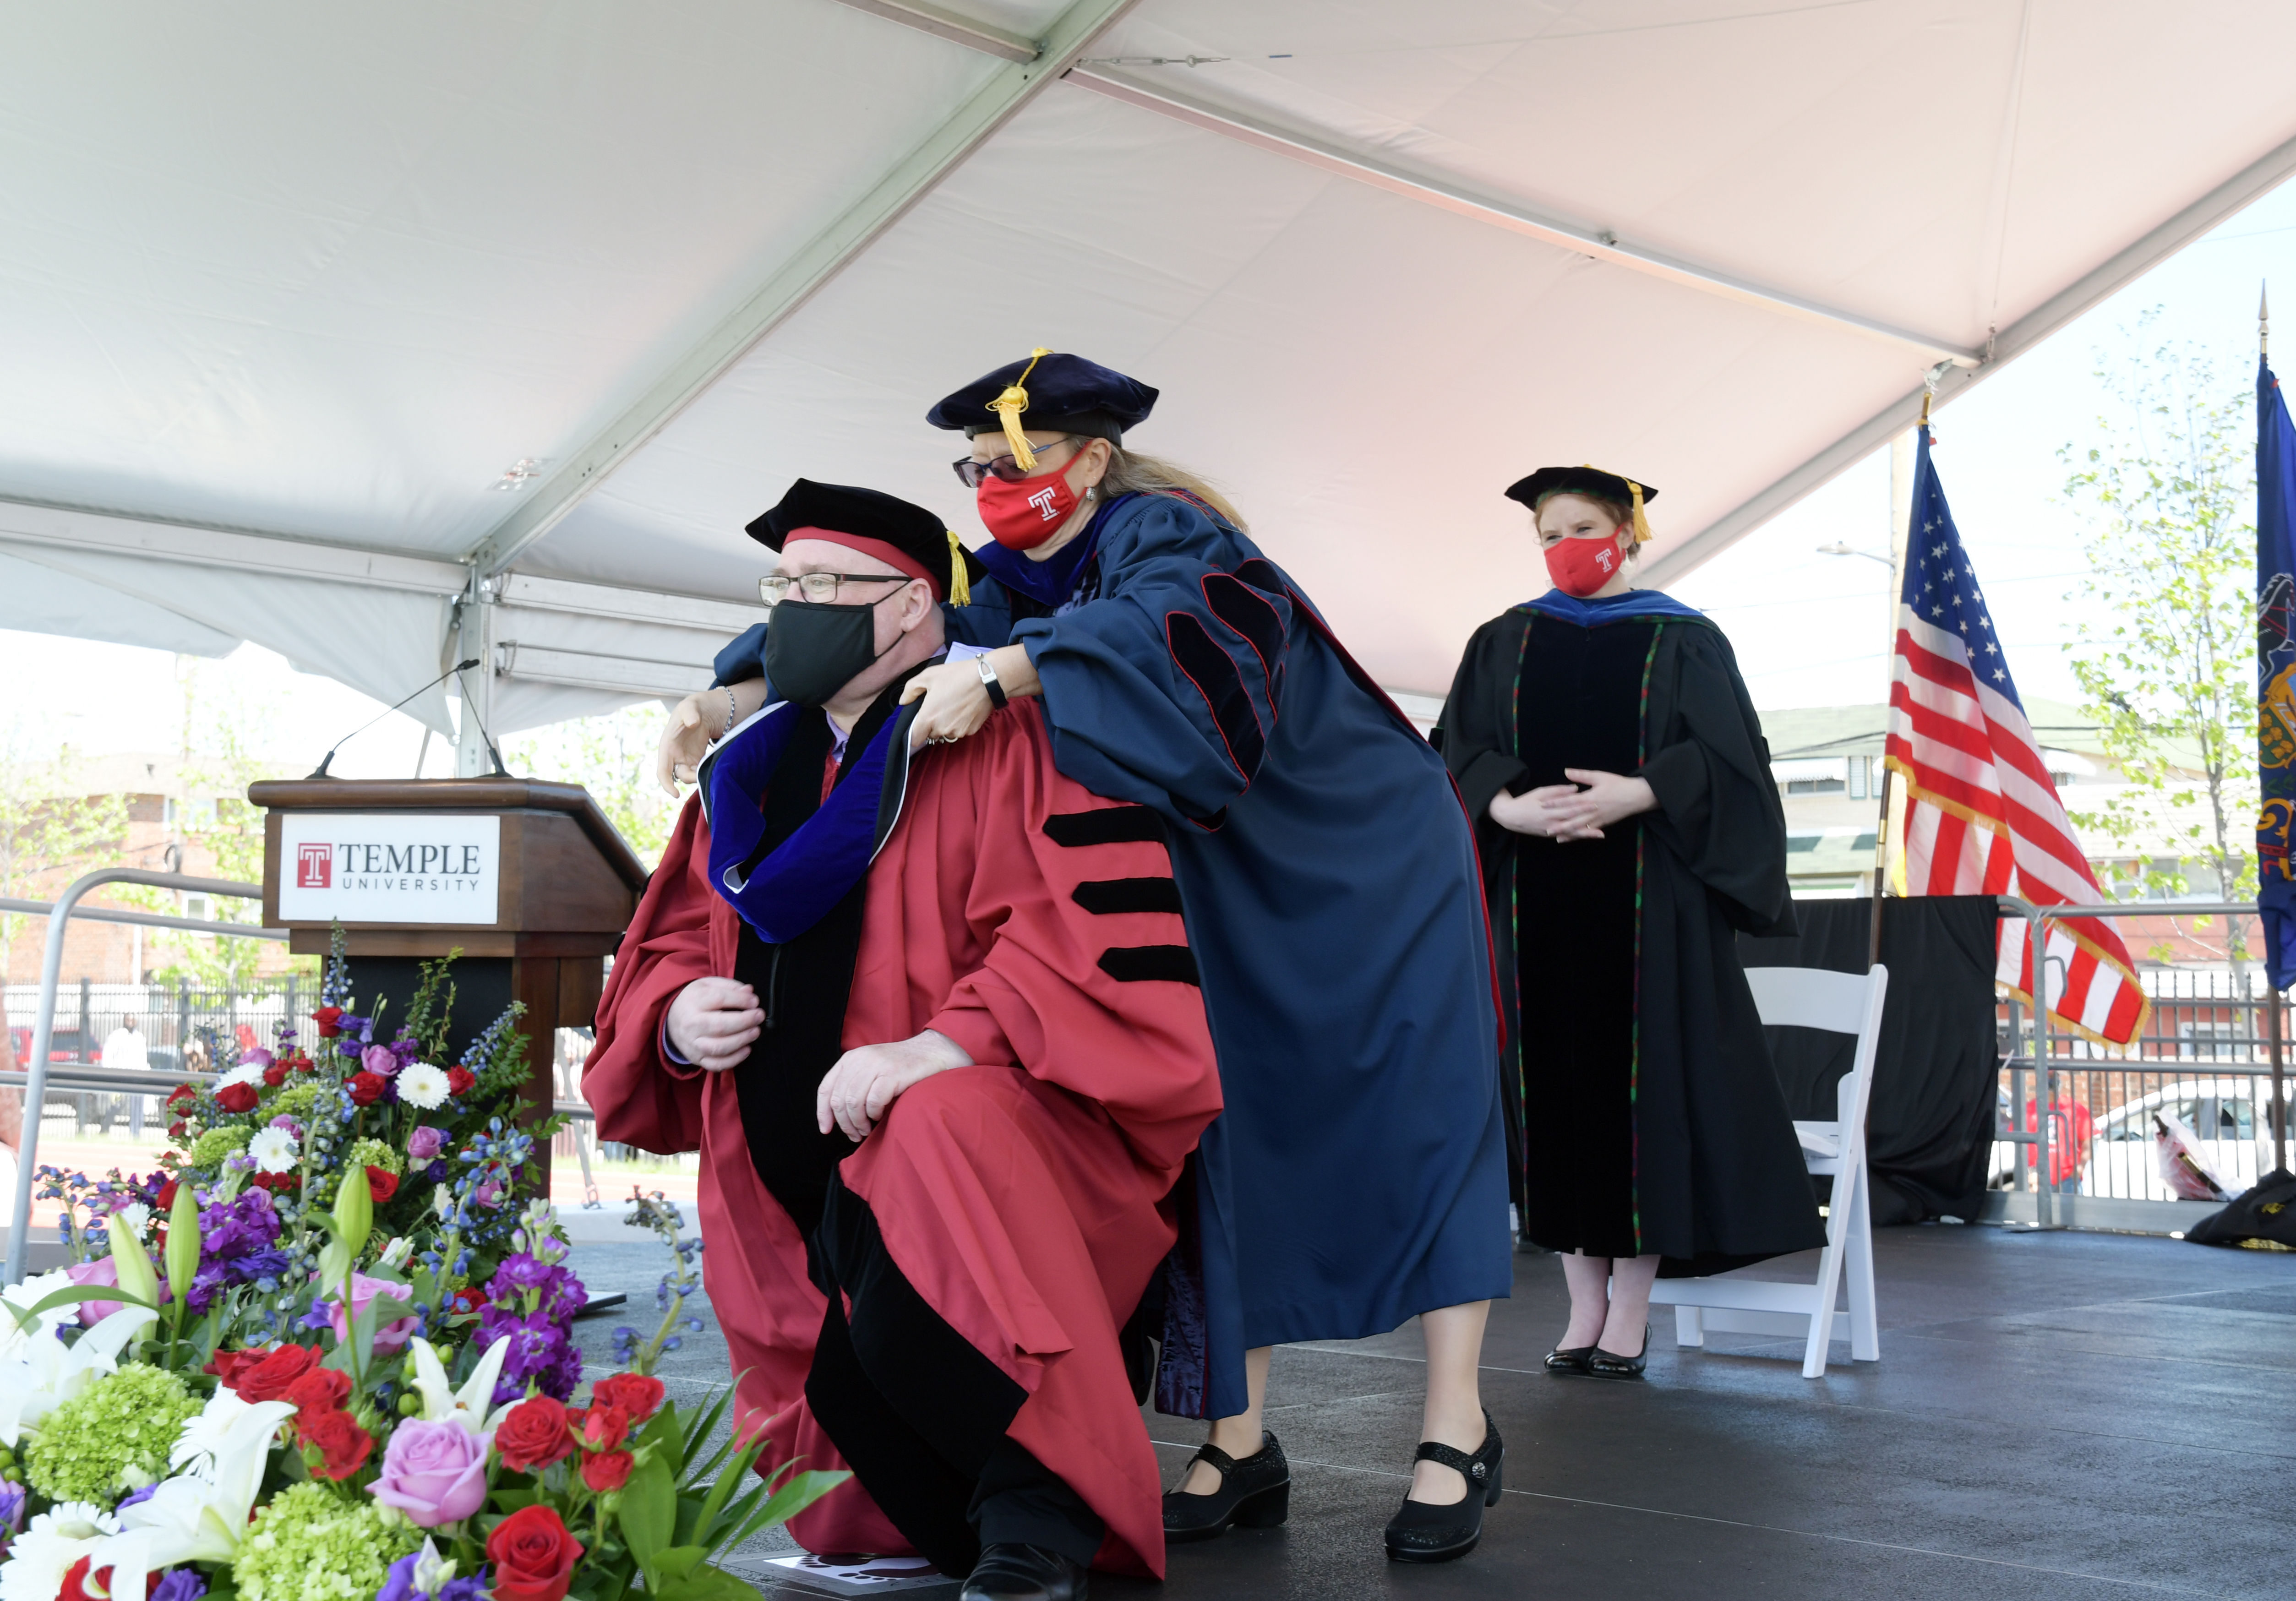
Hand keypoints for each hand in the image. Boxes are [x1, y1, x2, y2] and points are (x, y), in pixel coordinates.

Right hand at [658, 693, 721, 794]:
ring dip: (700, 776)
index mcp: (667, 746)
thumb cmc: (691, 708)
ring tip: (712, 767)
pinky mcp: (697, 760)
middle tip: (705, 773)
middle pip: (680, 776)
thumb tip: (693, 722)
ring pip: (691, 776)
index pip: (663, 771)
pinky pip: (700, 772)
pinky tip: (715, 765)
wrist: (703, 710)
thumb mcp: (689, 707)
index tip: (676, 794)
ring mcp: (686, 759)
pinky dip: (706, 772)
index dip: (667, 784)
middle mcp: (675, 756)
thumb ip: (690, 714)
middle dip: (692, 779)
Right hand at [665, 977, 763, 1072]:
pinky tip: (746, 1049)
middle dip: (745, 1021)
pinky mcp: (696, 1058)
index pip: (719, 999)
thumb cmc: (695, 1000)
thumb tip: (749, 992)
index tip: (754, 1001)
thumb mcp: (708, 985)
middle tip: (759, 1016)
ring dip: (742, 1040)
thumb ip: (730, 986)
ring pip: (719, 1047)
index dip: (741, 1000)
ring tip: (755, 1032)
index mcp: (694, 1001)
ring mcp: (693, 1043)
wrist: (671, 1019)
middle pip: (720, 1025)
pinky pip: (716, 1064)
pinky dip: (734, 1060)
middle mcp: (691, 1023)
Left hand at [816, 1030, 971, 1140]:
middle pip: (838, 1100)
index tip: (826, 1129)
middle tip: (854, 1135)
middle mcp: (859, 1059)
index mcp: (850, 1058)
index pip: (826, 1088)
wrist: (933, 1052)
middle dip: (844, 1123)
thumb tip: (837, 1115)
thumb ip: (853, 1084)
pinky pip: (873, 1102)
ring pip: (853, 1103)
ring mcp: (876, 1065)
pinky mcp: (892, 1073)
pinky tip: (880, 1116)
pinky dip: (874, 1114)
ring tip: (866, 1130)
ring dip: (857, 1123)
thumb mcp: (871, 1068)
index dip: (823, 1113)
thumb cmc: (902, 1067)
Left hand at [901, 646, 1039, 748]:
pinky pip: (960, 730)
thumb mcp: (928, 676)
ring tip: (953, 707)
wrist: (987, 679)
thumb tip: (903, 701)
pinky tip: (964, 709)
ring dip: (946, 725)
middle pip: (932, 735)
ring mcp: (958, 731)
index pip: (916, 739)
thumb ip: (910, 689)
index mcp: (928, 718)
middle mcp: (942, 729)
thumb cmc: (956, 676)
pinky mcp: (971, 730)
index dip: (915, 733)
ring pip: (946, 733)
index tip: (919, 725)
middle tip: (939, 707)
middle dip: (932, 725)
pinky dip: (959, 723)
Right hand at [1488, 784, 1606, 841]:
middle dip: (1589, 820)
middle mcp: (1552, 823)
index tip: (1596, 803)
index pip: (1570, 808)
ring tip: (1600, 834)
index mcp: (1550, 810)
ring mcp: (1551, 831)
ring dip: (1587, 834)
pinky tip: (1586, 837)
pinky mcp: (1550, 835)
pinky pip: (1566, 836)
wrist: (1511, 817)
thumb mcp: (1541, 792)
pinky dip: (1576, 837)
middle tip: (1603, 819)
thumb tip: (1575, 788)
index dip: (1584, 806)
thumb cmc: (1526, 801)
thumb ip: (1559, 791)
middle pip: (1574, 821)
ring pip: (1572, 833)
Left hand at [1544, 769, 1658, 836]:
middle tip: (1545, 828)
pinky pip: (1588, 832)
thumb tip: (1566, 771)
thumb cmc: (1618, 784)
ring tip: (1555, 836)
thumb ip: (1582, 775)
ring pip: (1580, 827)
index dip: (1556, 802)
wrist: (1636, 797)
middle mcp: (1593, 810)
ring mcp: (1598, 819)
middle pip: (1573, 818)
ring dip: (1567, 832)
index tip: (1543, 804)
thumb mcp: (1600, 776)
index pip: (1569, 800)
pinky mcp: (1603, 824)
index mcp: (1591, 797)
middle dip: (1559, 823)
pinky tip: (1570, 838)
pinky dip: (1578, 836)